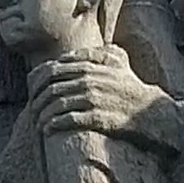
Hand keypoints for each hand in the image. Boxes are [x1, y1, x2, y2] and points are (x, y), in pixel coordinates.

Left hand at [27, 56, 165, 143]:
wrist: (150, 112)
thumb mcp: (118, 60)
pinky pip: (69, 120)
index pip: (52, 70)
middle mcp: (90, 81)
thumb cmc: (131, 86)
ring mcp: (94, 99)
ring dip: (43, 115)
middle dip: (37, 100)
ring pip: (57, 104)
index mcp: (91, 66)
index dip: (37, 81)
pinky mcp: (98, 118)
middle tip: (32, 110)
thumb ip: (94, 53)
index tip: (33, 92)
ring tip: (38, 123)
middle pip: (51, 88)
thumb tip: (69, 56)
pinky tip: (47, 129)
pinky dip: (54, 124)